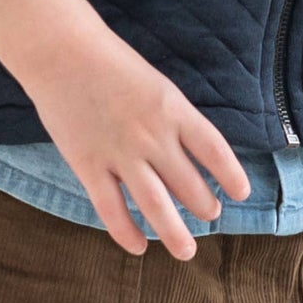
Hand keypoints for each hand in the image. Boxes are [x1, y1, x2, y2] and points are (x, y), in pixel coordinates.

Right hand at [23, 28, 252, 260]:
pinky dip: (126, 233)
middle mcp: (153, 135)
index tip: (241, 193)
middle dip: (204, 206)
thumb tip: (190, 153)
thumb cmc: (109, 62)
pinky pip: (112, 210)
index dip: (231, 176)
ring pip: (156, 206)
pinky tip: (138, 247)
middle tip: (210, 215)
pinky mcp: (88, 166)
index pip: (214, 150)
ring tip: (187, 250)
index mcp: (173, 109)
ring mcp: (120, 153)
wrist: (61, 51)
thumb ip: (172, 118)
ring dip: (175, 233)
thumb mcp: (155, 84)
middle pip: (189, 184)